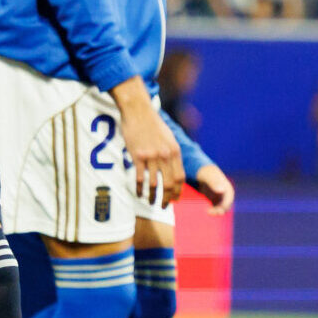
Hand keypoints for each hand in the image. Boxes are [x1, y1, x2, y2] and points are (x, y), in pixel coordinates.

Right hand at [115, 89, 185, 204]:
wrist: (138, 111)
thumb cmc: (152, 124)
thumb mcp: (168, 137)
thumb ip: (171, 153)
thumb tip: (174, 168)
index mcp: (174, 151)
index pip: (180, 177)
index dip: (178, 191)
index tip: (174, 199)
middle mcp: (165, 155)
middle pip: (170, 183)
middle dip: (167, 198)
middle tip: (163, 206)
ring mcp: (151, 156)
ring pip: (155, 183)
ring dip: (153, 197)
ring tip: (151, 202)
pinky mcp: (137, 156)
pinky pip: (140, 177)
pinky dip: (140, 188)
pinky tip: (139, 193)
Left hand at [191, 163, 235, 214]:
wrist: (201, 171)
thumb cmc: (206, 173)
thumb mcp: (209, 177)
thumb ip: (214, 183)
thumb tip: (222, 191)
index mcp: (227, 188)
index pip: (229, 200)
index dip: (225, 206)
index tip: (218, 210)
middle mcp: (225, 193)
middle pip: (226, 205)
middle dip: (220, 210)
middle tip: (211, 212)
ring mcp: (220, 197)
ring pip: (221, 208)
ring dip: (216, 211)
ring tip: (208, 212)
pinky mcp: (214, 199)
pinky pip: (215, 207)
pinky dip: (212, 210)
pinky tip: (206, 211)